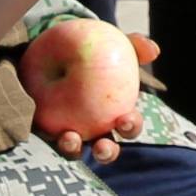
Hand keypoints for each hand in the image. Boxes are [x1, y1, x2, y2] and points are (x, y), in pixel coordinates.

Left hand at [42, 30, 160, 165]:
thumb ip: (133, 45)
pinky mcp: (43, 129)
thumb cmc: (91, 49)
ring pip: (74, 150)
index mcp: (115, 113)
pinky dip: (47, 133)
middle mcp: (93, 129)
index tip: (125, 119)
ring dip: (74, 149)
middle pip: (105, 148)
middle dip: (106, 151)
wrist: (52, 46)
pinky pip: (45, 136)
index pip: (128, 126)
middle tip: (102, 145)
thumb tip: (153, 50)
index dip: (130, 126)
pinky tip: (43, 125)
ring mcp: (68, 132)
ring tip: (70, 138)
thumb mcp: (111, 44)